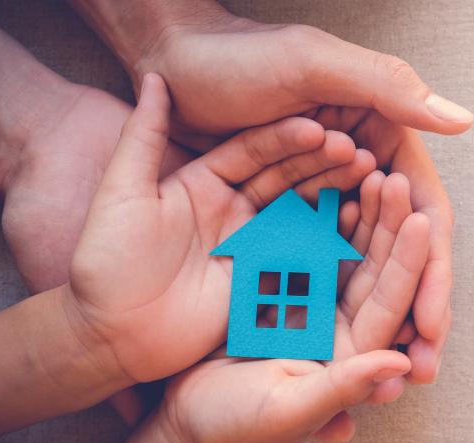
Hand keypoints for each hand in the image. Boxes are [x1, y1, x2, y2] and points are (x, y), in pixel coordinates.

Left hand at [65, 73, 375, 384]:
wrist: (111, 334)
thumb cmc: (106, 262)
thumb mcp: (121, 193)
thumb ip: (142, 137)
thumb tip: (155, 76)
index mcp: (204, 183)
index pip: (252, 151)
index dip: (285, 138)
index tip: (318, 127)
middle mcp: (234, 209)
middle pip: (285, 178)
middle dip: (320, 163)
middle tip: (356, 151)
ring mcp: (251, 245)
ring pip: (299, 212)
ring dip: (331, 194)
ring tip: (367, 178)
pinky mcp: (262, 279)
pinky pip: (301, 254)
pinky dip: (328, 238)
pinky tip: (355, 221)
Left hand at [122, 8, 464, 382]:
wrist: (172, 63)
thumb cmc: (241, 56)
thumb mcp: (313, 64)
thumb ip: (388, 90)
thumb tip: (463, 123)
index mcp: (383, 139)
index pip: (424, 215)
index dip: (435, 273)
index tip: (434, 327)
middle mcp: (360, 175)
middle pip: (401, 253)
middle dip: (417, 313)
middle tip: (424, 371)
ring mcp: (323, 200)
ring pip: (366, 270)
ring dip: (385, 323)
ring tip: (393, 380)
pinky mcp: (284, 218)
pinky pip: (318, 268)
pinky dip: (334, 308)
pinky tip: (342, 352)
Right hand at [161, 171, 428, 442]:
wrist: (184, 414)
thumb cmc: (234, 423)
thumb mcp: (287, 409)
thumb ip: (341, 388)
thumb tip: (400, 367)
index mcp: (352, 352)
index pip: (388, 303)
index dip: (405, 264)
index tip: (419, 221)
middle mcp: (339, 322)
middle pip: (373, 267)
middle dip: (386, 224)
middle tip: (396, 178)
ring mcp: (311, 298)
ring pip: (344, 246)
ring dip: (358, 209)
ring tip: (368, 165)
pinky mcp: (280, 281)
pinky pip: (305, 240)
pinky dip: (316, 210)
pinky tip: (325, 176)